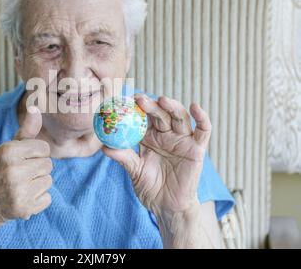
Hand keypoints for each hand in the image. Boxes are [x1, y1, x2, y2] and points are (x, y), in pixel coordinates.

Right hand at [0, 106, 52, 226]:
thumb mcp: (7, 149)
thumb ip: (25, 130)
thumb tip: (36, 107)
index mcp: (9, 151)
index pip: (44, 148)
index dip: (36, 154)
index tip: (24, 161)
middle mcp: (13, 169)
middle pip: (48, 165)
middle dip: (37, 170)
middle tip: (20, 176)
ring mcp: (18, 190)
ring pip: (48, 181)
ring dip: (38, 185)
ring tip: (20, 187)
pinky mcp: (23, 208)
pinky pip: (47, 198)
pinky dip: (38, 200)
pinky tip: (22, 199)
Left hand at [103, 95, 211, 216]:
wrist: (167, 207)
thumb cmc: (150, 188)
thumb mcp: (134, 171)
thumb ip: (123, 158)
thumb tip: (103, 147)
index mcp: (149, 137)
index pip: (143, 117)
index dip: (135, 107)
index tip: (124, 100)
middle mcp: (166, 135)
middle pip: (160, 114)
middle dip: (150, 105)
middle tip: (139, 99)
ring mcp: (182, 140)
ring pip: (179, 117)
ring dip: (172, 107)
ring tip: (162, 100)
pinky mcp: (197, 149)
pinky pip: (203, 131)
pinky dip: (202, 118)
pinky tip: (195, 107)